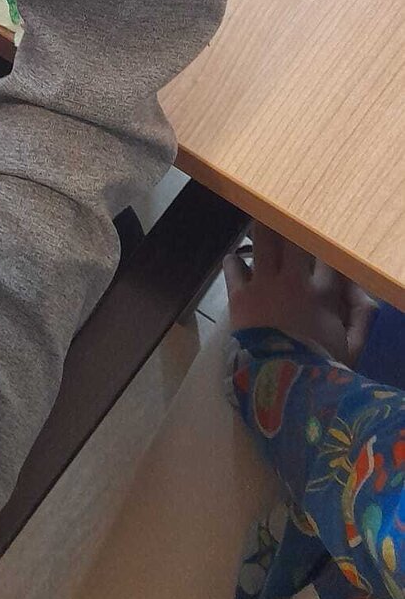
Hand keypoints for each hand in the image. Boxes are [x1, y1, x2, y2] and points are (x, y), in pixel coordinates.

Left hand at [225, 225, 375, 365]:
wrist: (280, 385)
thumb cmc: (320, 367)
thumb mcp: (351, 347)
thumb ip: (362, 318)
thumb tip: (365, 294)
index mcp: (323, 293)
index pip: (326, 254)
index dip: (322, 241)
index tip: (319, 233)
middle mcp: (293, 281)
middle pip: (293, 238)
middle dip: (291, 223)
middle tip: (286, 213)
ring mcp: (264, 285)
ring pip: (262, 241)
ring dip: (262, 229)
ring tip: (261, 217)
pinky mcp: (239, 296)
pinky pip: (233, 267)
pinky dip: (234, 261)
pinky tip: (237, 260)